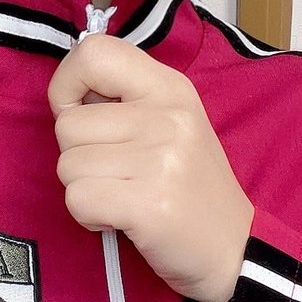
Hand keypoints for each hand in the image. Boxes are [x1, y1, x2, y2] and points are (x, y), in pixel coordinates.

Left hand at [47, 31, 254, 301]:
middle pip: (68, 123)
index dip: (66, 84)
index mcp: (169, 87)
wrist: (234, 248)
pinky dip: (89, 216)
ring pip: (68, 164)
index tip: (77, 112)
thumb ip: (123, 102)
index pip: (93, 52)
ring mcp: (160, 159)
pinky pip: (77, 199)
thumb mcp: (171, 123)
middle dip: (79, 155)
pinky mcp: (148, 203)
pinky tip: (120, 218)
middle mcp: (166, 116)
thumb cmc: (190, 186)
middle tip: (118, 173)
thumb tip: (66, 95)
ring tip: (124, 195)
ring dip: (85, 188)